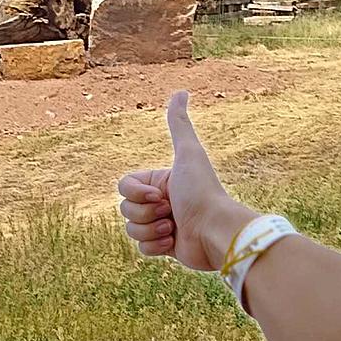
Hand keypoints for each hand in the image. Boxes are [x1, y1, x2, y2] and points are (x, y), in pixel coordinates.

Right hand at [118, 91, 257, 270]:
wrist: (215, 231)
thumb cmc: (203, 191)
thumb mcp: (188, 153)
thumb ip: (179, 124)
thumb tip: (181, 91)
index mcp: (159, 181)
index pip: (124, 187)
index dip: (136, 193)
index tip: (161, 195)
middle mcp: (158, 201)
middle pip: (125, 209)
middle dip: (145, 213)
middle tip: (170, 212)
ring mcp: (160, 225)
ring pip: (130, 229)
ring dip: (151, 230)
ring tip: (174, 228)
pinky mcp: (164, 247)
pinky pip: (140, 248)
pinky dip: (155, 246)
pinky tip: (174, 242)